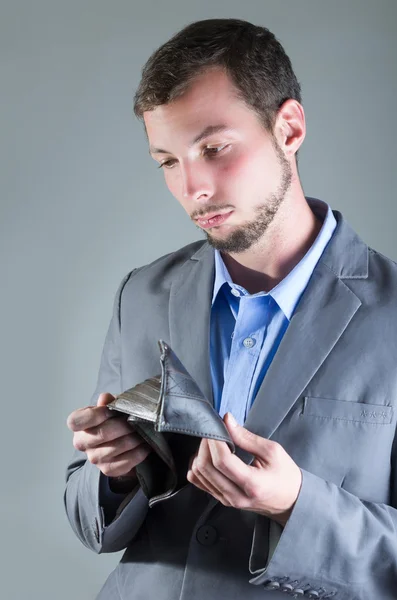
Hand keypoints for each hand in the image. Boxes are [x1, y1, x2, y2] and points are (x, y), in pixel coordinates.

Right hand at [66, 392, 151, 480]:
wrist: (118, 438)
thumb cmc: (111, 418)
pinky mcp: (107, 469)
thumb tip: (105, 398)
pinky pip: (125, 462)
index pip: (76, 421)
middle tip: (135, 420)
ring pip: (117, 447)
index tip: (110, 411)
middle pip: (102, 433)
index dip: (95, 415)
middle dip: (123, 425)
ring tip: (142, 431)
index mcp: (78, 424)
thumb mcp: (110, 406)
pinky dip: (138, 453)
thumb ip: (108, 401)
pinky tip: (144, 445)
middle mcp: (81, 443)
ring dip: (133, 438)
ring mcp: (94, 458)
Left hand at [186, 412, 301, 526]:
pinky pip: (199, 482)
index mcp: (252, 484)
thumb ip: (246, 437)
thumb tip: (227, 421)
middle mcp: (236, 496)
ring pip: (199, 474)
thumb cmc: (285, 476)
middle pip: (206, 467)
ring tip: (213, 443)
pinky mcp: (221, 500)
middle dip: (205, 444)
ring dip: (201, 454)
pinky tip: (208, 457)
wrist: (291, 501)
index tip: (218, 424)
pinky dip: (198, 466)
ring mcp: (227, 500)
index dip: (215, 440)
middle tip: (214, 431)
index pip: (223, 461)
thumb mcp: (272, 451)